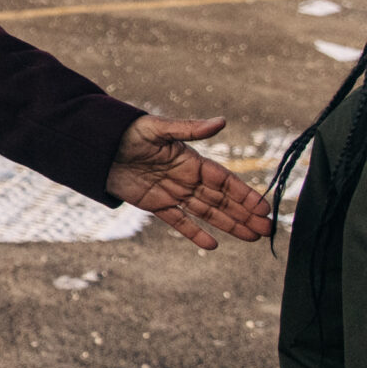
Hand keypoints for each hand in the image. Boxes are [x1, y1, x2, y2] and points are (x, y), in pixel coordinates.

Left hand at [105, 114, 272, 249]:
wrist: (98, 146)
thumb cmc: (129, 132)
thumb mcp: (158, 129)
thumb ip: (190, 129)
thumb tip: (222, 121)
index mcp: (191, 160)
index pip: (225, 181)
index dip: (245, 194)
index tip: (264, 208)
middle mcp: (187, 178)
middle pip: (222, 200)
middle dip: (245, 214)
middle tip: (268, 230)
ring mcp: (172, 192)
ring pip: (207, 212)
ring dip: (230, 225)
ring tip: (253, 237)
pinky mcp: (155, 204)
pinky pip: (179, 221)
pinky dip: (195, 233)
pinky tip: (213, 245)